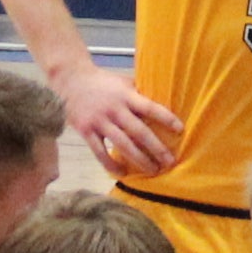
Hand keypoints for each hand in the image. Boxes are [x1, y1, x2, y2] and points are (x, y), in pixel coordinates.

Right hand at [50, 57, 184, 180]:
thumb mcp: (123, 82)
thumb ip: (138, 94)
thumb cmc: (102, 82)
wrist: (71, 79)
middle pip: (139, 131)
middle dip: (156, 148)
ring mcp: (99, 121)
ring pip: (122, 145)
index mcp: (126, 95)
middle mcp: (114, 109)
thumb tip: (162, 105)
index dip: (166, 118)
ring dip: (139, 159)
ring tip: (153, 170)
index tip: (180, 130)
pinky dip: (111, 164)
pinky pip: (100, 152)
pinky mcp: (86, 130)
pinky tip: (123, 173)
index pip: (150, 107)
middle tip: (170, 162)